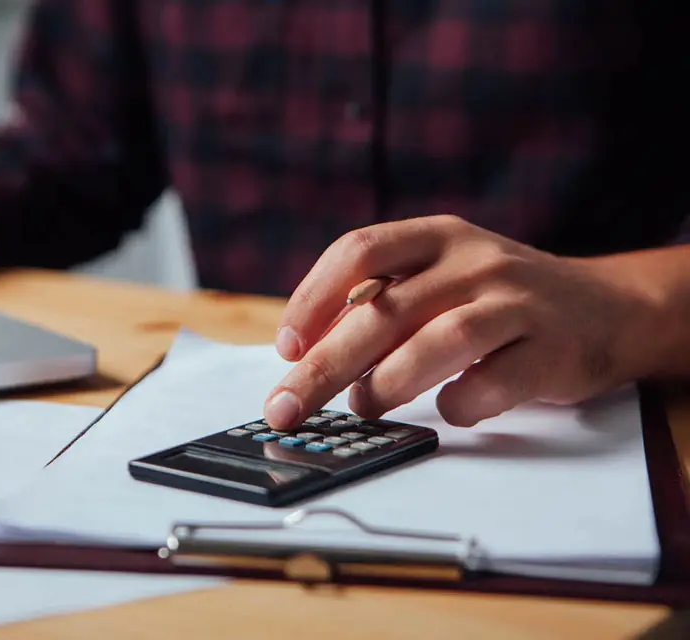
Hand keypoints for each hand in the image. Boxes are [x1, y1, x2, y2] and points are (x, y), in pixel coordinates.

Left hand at [264, 215, 657, 429]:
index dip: (312, 299)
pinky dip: (459, 404)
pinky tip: (448, 410)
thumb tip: (306, 353)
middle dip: (324, 365)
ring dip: (387, 384)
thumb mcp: (442, 277)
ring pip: (438, 340)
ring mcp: (517, 303)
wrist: (608, 308)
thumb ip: (385, 302)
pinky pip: (493, 383)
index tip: (285, 346)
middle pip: (383, 310)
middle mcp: (474, 261)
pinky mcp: (551, 351)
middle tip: (287, 407)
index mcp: (436, 237)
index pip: (358, 250)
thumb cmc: (499, 300)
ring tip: (364, 407)